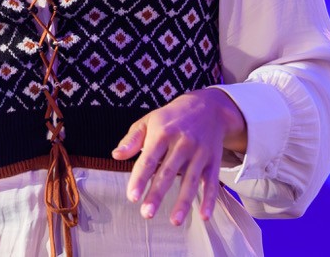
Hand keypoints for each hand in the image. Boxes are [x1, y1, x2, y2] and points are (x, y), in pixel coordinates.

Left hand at [111, 88, 246, 225]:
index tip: (132, 197)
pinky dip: (210, 200)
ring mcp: (200, 152)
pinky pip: (212, 182)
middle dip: (157, 194)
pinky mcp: (214, 160)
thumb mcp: (150, 121)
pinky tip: (204, 216)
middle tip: (147, 214)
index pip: (149, 159)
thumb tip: (116, 155)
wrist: (208, 107)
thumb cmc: (172, 118)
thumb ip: (132, 139)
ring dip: (183, 202)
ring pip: (191, 180)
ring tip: (174, 222)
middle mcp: (182, 143)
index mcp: (162, 133)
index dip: (140, 179)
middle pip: (168, 172)